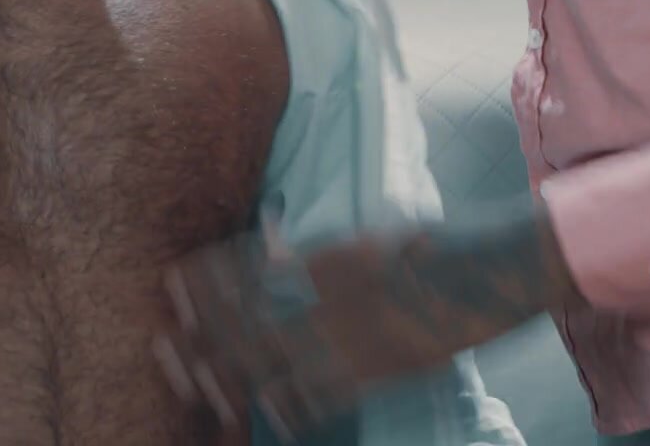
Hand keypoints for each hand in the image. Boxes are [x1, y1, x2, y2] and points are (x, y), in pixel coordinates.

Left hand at [153, 203, 577, 441]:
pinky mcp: (377, 370)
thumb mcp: (368, 236)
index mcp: (327, 259)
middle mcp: (330, 299)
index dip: (209, 280)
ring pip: (276, 362)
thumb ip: (316, 249)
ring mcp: (352, 338)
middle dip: (203, 335)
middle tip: (163, 346)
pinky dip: (288, 404)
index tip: (174, 282)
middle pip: (250, 320)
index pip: (252, 269)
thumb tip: (274, 241)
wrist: (486, 273)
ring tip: (194, 383)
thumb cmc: (428, 247)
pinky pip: (323, 394)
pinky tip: (263, 412)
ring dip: (230, 373)